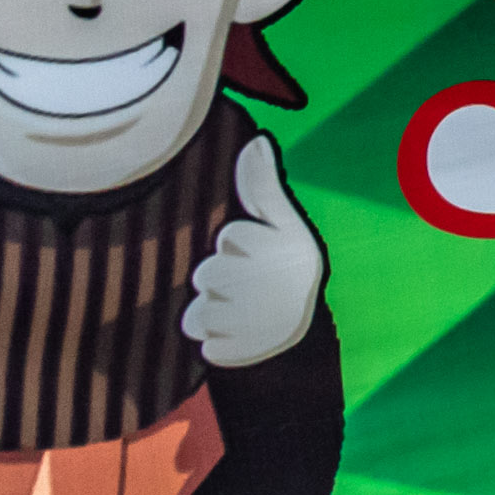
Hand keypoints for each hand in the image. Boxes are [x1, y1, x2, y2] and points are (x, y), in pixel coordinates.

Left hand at [187, 134, 325, 368]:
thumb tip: (256, 140)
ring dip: (208, 310)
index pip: (232, 237)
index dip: (237, 243)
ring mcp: (259, 325)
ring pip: (199, 309)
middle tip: (244, 285)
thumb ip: (264, 187)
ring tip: (235, 310)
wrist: (295, 334)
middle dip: (218, 278)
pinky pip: (201, 339)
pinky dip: (211, 339)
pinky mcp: (240, 354)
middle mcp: (278, 288)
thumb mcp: (282, 225)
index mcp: (290, 253)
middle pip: (209, 273)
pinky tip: (233, 335)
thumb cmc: (283, 266)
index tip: (257, 252)